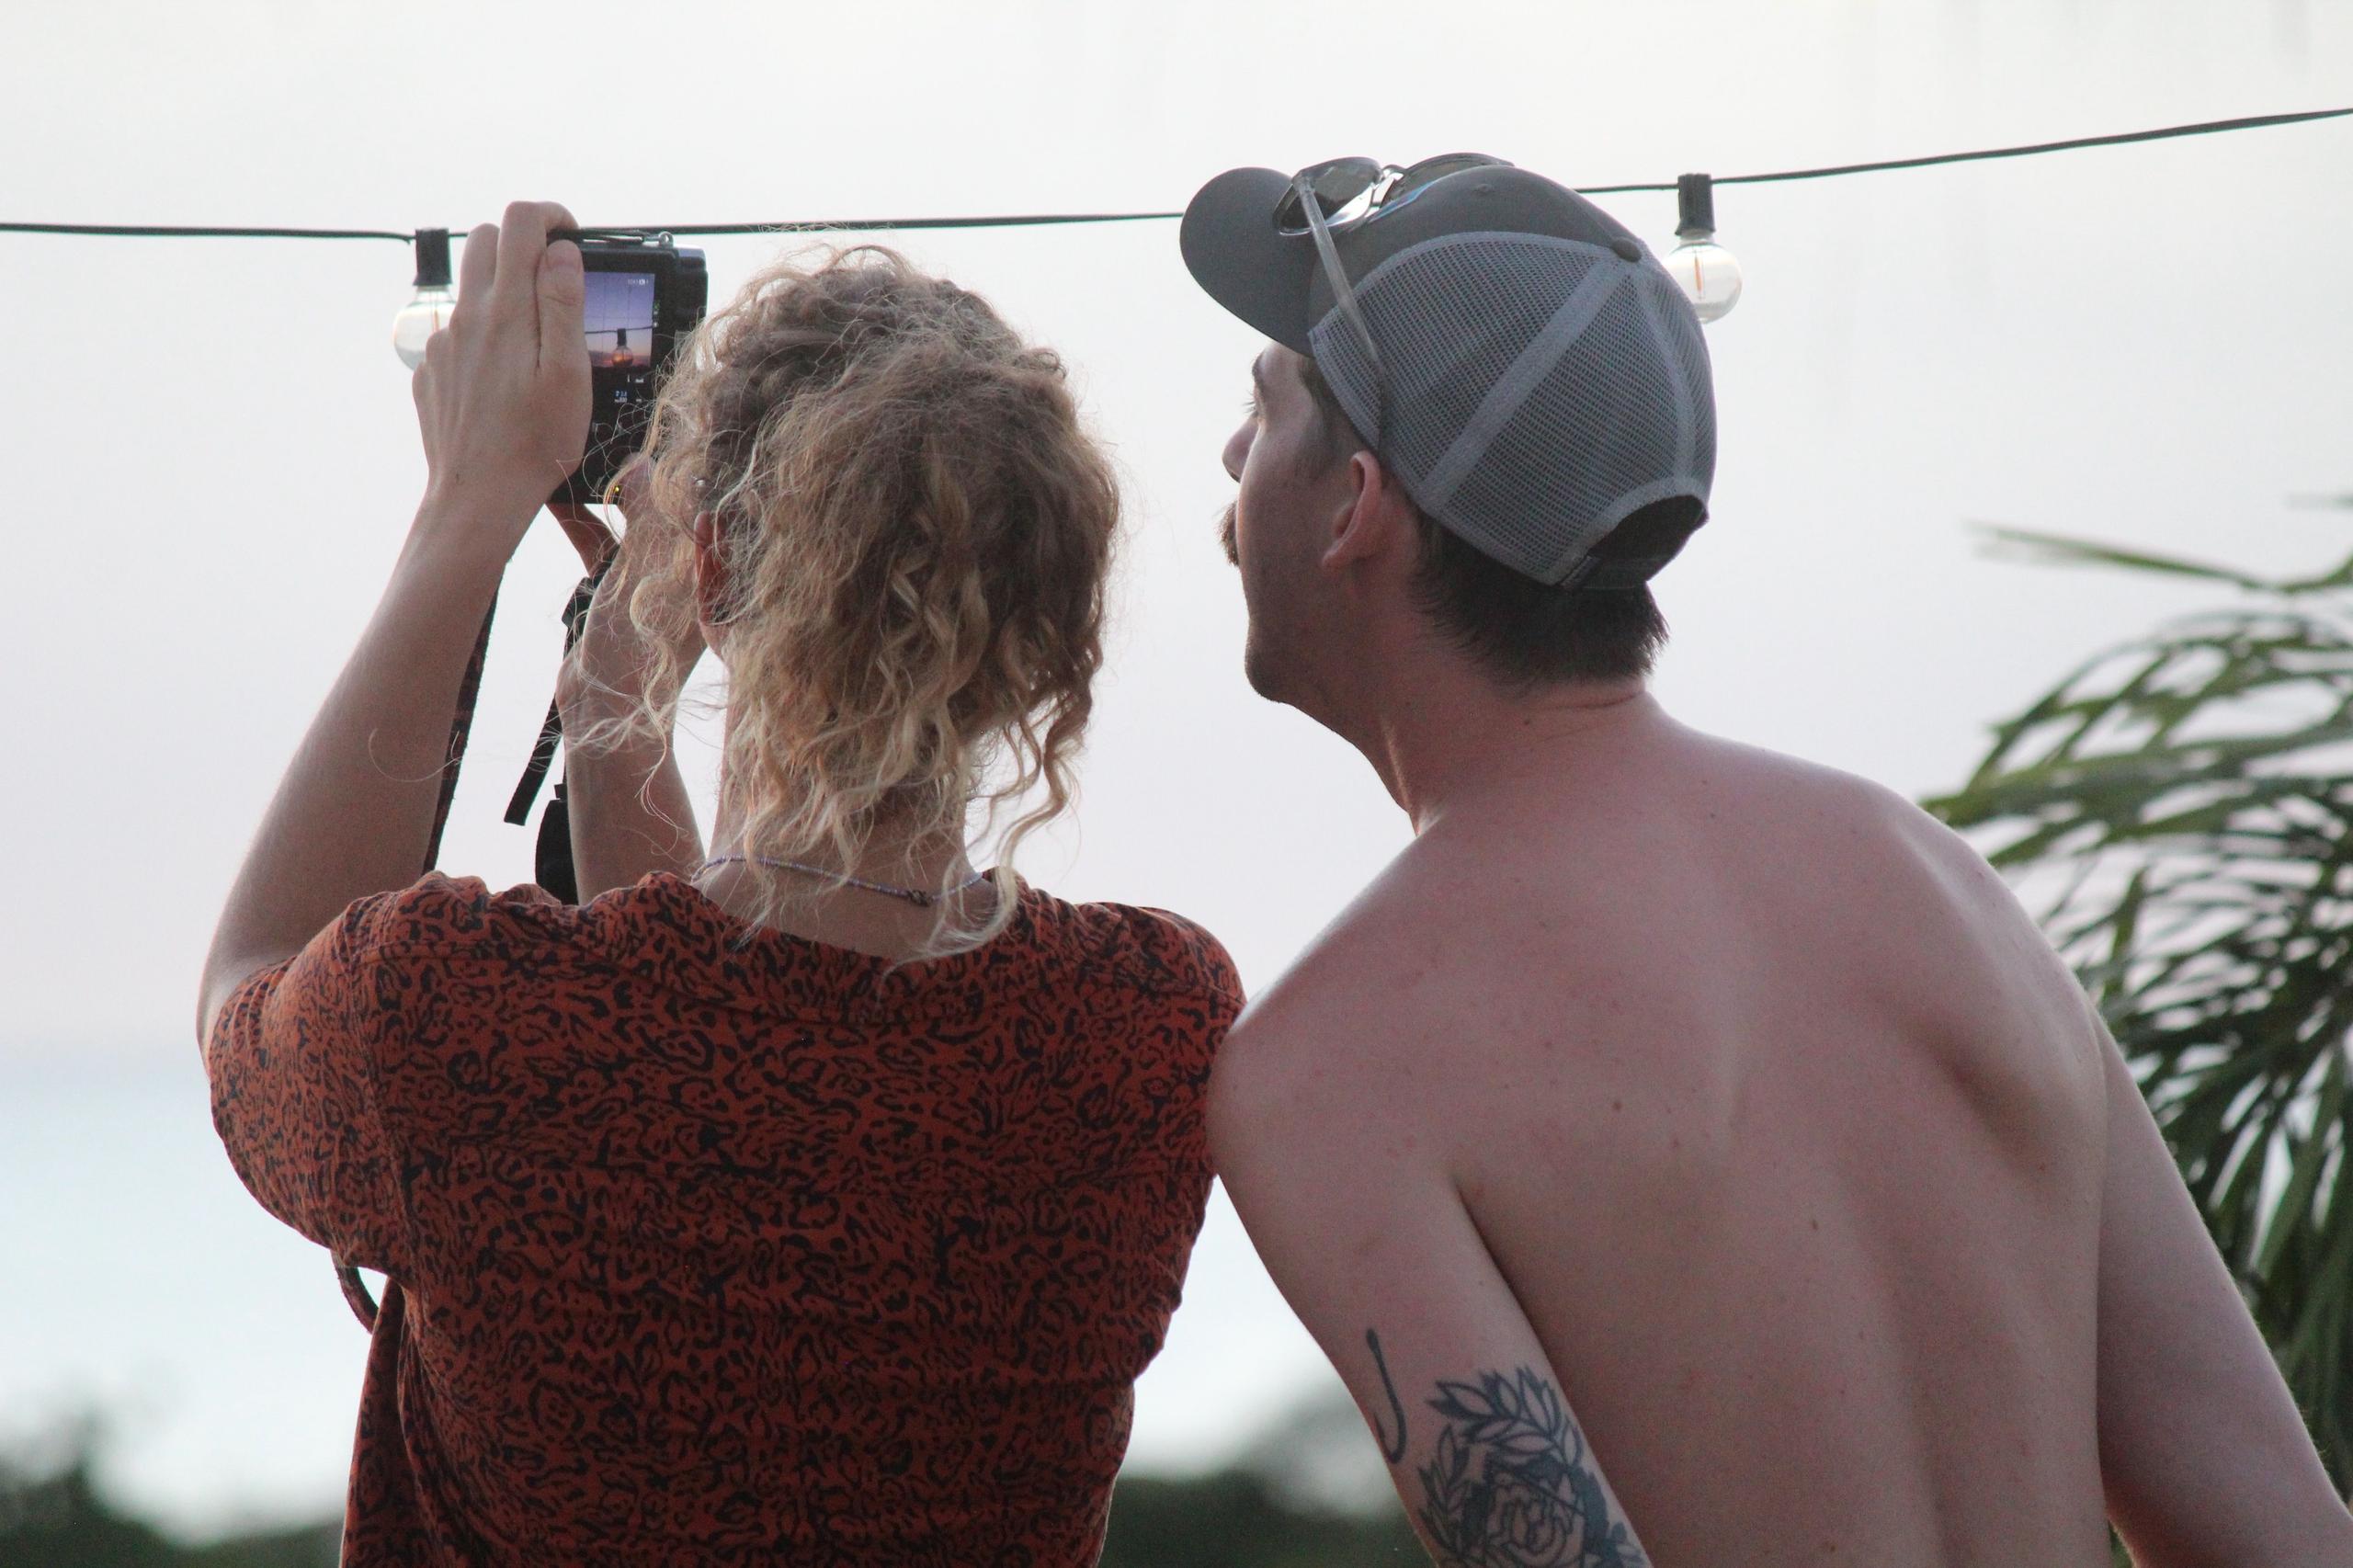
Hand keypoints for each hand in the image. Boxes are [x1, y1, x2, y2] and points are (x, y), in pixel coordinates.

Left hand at [412, 200, 591, 543]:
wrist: (478, 497)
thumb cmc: (535, 442)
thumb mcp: (570, 375)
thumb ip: (563, 305)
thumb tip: (561, 252)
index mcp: (506, 311)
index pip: (519, 224)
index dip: (551, 217)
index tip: (574, 237)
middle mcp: (467, 317)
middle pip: (483, 240)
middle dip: (521, 242)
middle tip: (555, 277)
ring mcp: (443, 343)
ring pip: (469, 289)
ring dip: (503, 291)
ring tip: (535, 340)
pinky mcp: (431, 371)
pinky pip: (457, 333)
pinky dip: (484, 337)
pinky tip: (506, 380)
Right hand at [551, 458, 706, 710]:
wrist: (603, 706)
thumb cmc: (640, 644)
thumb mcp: (645, 571)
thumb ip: (648, 515)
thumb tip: (642, 462)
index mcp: (712, 567)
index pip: (707, 502)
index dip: (691, 464)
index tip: (669, 425)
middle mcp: (689, 570)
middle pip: (671, 505)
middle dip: (644, 472)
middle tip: (615, 435)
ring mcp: (655, 579)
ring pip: (632, 521)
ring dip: (606, 495)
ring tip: (580, 459)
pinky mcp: (620, 589)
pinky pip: (605, 544)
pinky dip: (584, 523)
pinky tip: (558, 497)